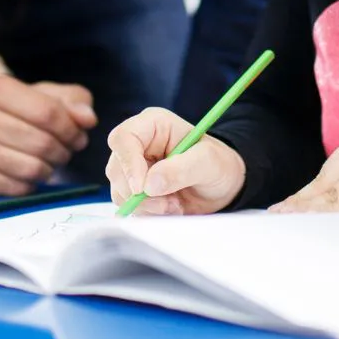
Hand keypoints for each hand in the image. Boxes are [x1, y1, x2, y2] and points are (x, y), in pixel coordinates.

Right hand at [0, 75, 97, 194]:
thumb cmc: (11, 112)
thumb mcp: (40, 95)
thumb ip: (71, 101)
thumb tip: (88, 119)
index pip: (48, 112)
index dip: (72, 129)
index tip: (79, 136)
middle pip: (42, 142)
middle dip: (63, 151)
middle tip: (66, 152)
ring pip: (32, 168)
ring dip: (50, 169)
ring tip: (49, 162)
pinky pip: (18, 188)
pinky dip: (31, 184)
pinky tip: (28, 173)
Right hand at [105, 107, 245, 214]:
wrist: (223, 186)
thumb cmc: (218, 164)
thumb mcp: (208, 162)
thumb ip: (180, 169)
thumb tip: (149, 184)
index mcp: (153, 124)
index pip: (123, 138)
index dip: (127, 163)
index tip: (141, 188)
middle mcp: (139, 144)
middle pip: (116, 168)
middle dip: (139, 192)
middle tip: (168, 203)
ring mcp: (134, 167)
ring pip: (119, 190)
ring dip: (146, 205)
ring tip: (174, 204)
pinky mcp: (135, 189)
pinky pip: (127, 205)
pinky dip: (147, 213)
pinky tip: (169, 208)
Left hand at [269, 124, 338, 214]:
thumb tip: (329, 196)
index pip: (330, 168)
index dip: (310, 190)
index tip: (291, 203)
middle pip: (327, 180)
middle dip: (304, 201)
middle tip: (280, 213)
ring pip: (334, 195)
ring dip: (310, 212)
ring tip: (289, 221)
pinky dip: (329, 217)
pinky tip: (313, 223)